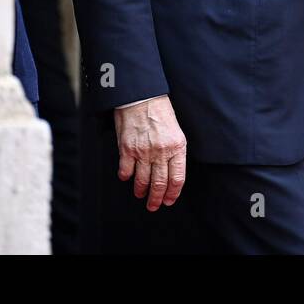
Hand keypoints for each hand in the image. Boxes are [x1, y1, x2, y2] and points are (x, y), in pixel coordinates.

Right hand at [113, 94, 186, 210]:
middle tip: (153, 205)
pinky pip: (126, 171)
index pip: (177, 178)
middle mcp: (161, 152)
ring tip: (140, 194)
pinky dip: (126, 177)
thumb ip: (174, 152)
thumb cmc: (160, 112)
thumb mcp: (176, 131)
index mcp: (177, 147)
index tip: (169, 200)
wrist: (142, 98)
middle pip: (160, 183)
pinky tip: (127, 178)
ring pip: (143, 180)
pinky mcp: (127, 149)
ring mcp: (143, 152)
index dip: (173, 193)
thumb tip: (171, 171)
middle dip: (156, 198)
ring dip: (141, 190)